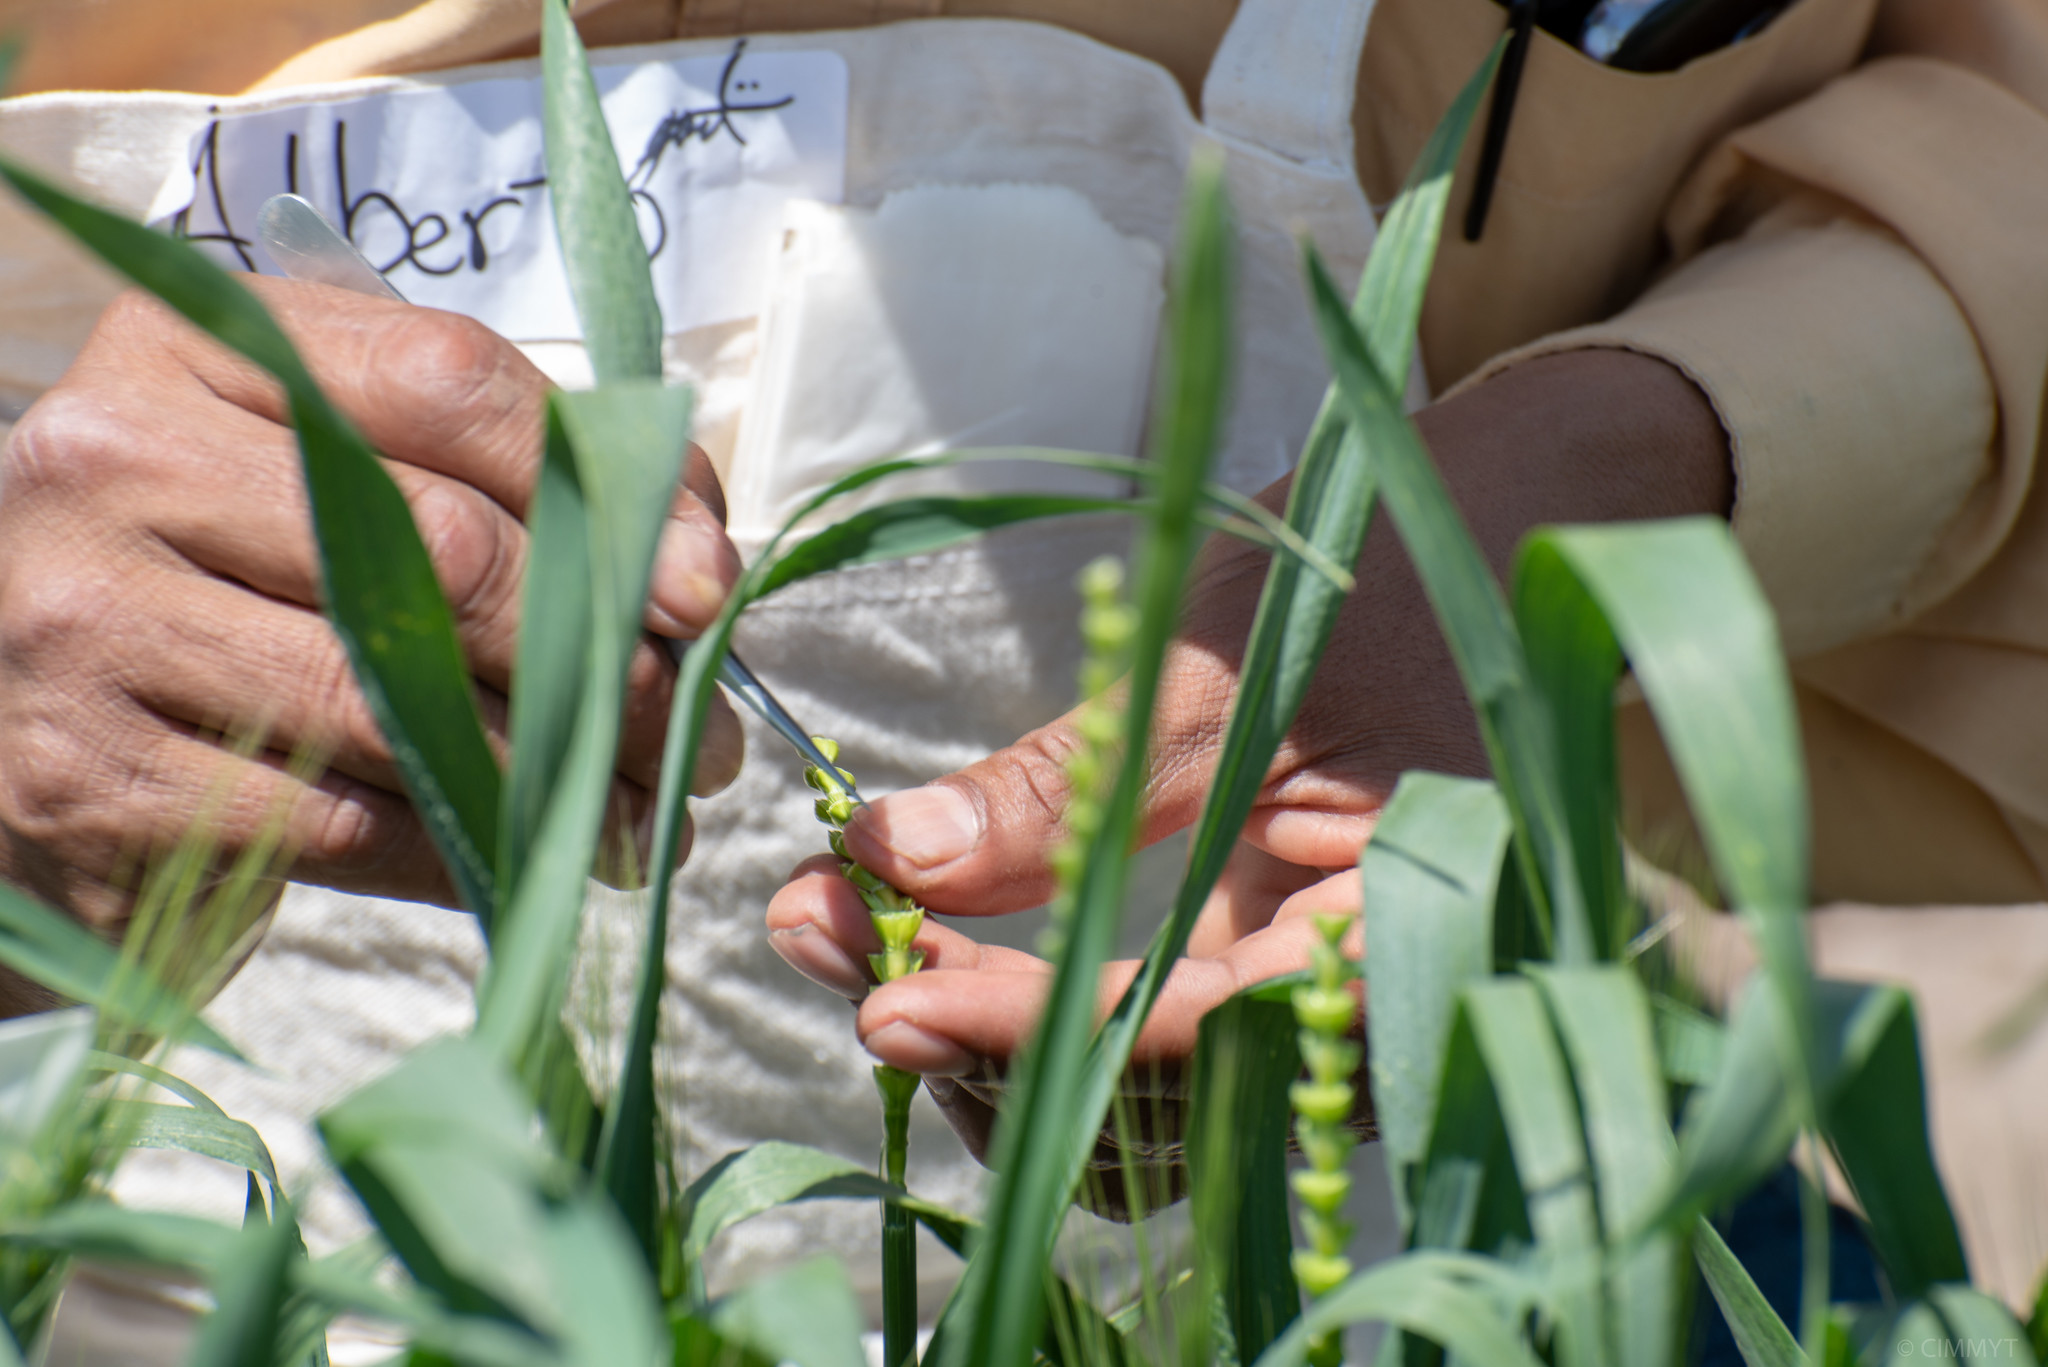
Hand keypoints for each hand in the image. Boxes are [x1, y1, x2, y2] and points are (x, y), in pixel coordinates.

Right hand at [0, 280, 742, 1003]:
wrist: (1, 722)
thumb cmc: (215, 580)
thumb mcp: (329, 473)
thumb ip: (504, 472)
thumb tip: (699, 554)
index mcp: (198, 345)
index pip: (449, 378)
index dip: (610, 488)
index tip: (709, 588)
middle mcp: (119, 458)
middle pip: (447, 551)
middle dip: (611, 658)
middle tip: (700, 731)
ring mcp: (88, 621)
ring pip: (405, 703)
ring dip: (567, 772)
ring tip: (651, 807)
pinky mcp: (93, 780)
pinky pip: (348, 824)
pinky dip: (475, 845)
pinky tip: (546, 854)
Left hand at [767, 350, 1730, 1102]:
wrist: (1499, 542)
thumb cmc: (1382, 579)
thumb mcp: (1213, 666)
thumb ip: (1069, 784)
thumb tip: (887, 853)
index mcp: (1393, 930)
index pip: (1196, 1032)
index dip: (1033, 1030)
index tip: (886, 999)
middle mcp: (1356, 1003)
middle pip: (1148, 1102)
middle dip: (971, 1038)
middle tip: (820, 935)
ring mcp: (1304, 995)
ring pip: (1129, 1095)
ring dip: (977, 1029)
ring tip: (844, 926)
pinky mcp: (1256, 966)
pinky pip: (1134, 1035)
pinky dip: (1022, 999)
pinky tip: (928, 930)